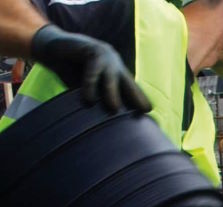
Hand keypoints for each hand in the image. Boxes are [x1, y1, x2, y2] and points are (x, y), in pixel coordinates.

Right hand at [31, 24, 150, 111]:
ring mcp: (105, 56)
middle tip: (145, 111)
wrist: (51, 50)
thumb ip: (98, 99)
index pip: (131, 89)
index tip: (150, 115)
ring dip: (113, 94)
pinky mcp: (91, 49)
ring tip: (114, 108)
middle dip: (137, 97)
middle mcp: (114, 64)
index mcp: (116, 74)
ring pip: (111, 78)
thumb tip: (107, 120)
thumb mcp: (88, 88)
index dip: (140, 101)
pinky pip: (93, 70)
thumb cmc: (71, 71)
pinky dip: (90, 85)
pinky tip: (89, 98)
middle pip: (128, 84)